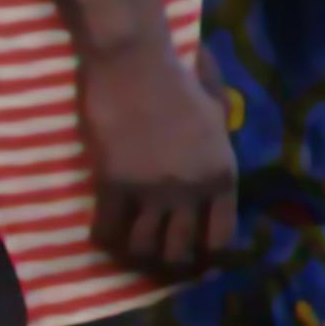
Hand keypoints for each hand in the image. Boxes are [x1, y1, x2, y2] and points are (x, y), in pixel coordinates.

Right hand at [79, 26, 237, 282]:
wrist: (133, 59)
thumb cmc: (176, 75)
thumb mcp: (216, 111)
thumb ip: (219, 143)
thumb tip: (214, 166)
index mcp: (222, 173)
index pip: (220, 239)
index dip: (206, 259)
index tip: (192, 261)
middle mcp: (192, 189)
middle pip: (180, 254)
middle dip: (168, 267)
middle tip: (154, 262)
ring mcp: (152, 189)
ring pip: (143, 250)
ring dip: (134, 256)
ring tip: (127, 249)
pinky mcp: (114, 182)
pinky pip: (108, 231)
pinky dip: (104, 239)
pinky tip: (102, 233)